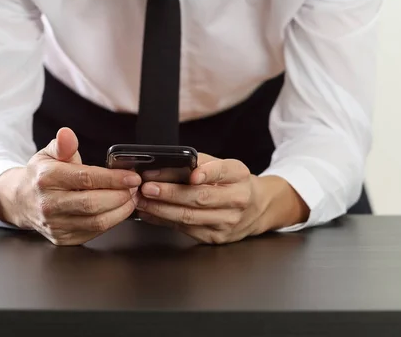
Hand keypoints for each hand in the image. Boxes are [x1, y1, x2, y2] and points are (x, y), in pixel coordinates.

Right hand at [0, 128, 141, 245]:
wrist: (21, 201)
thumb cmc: (41, 175)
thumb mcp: (48, 154)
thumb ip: (63, 144)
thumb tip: (67, 134)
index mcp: (47, 178)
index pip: (85, 179)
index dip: (113, 179)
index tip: (132, 177)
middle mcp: (49, 204)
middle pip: (93, 203)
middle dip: (120, 196)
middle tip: (134, 188)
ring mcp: (55, 224)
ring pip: (96, 222)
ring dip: (120, 211)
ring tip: (130, 198)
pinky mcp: (63, 238)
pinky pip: (94, 233)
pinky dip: (111, 221)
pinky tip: (118, 210)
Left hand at [136, 154, 309, 244]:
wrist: (258, 209)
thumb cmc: (236, 184)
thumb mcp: (227, 167)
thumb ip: (203, 163)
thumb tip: (172, 162)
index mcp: (240, 177)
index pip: (223, 172)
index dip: (207, 173)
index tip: (192, 174)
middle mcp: (237, 200)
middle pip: (200, 198)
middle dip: (170, 193)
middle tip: (148, 187)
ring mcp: (227, 222)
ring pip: (189, 217)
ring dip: (161, 209)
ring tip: (143, 200)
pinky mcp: (215, 237)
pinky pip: (185, 229)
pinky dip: (164, 221)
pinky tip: (150, 213)